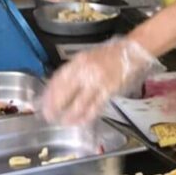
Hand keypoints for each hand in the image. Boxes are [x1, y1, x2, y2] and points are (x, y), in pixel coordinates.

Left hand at [39, 37, 157, 127]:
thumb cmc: (109, 55)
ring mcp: (97, 82)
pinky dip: (87, 116)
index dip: (49, 94)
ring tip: (64, 122)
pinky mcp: (109, 91)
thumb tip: (58, 88)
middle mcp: (85, 71)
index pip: (58, 80)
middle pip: (65, 93)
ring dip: (70, 115)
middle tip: (49, 117)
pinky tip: (81, 121)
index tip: (43, 104)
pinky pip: (95, 107)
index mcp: (78, 61)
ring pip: (79, 103)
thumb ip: (74, 71)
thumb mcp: (87, 57)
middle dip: (55, 107)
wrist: (132, 52)